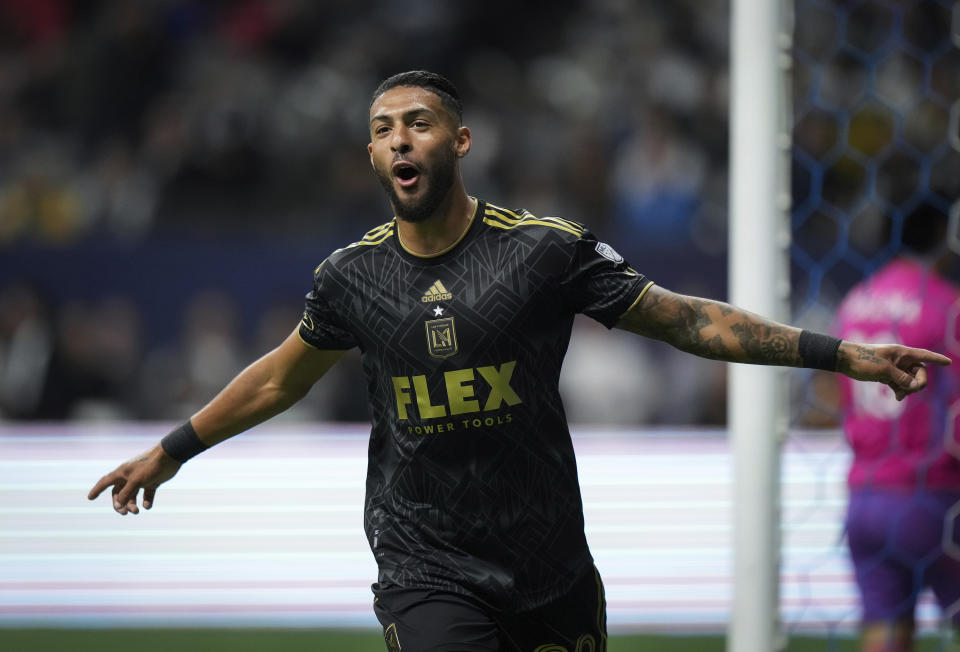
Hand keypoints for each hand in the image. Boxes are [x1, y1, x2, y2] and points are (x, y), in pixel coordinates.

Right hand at [87, 445, 180, 514]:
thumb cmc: (150, 466)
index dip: (97, 490)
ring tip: (137, 511)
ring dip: (132, 504)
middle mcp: (129, 476)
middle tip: (125, 513)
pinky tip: (148, 506)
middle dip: (120, 504)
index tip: (90, 498)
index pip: (105, 482)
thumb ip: (126, 493)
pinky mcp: (152, 482)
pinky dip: (146, 501)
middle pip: (119, 493)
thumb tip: (119, 504)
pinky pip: (146, 495)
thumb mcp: (136, 481)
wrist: (170, 457)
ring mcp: (141, 480)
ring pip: (132, 495)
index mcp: (122, 473)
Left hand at [836, 341, 951, 400]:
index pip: (924, 355)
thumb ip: (901, 378)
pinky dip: (901, 389)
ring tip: (899, 395)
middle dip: (918, 382)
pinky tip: (897, 397)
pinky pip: (900, 383)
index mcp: (902, 353)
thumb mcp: (883, 370)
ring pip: (909, 379)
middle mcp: (900, 359)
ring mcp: (894, 367)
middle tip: (910, 390)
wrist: (844, 360)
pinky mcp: (886, 374)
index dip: (936, 359)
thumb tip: (914, 386)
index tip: (948, 362)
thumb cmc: (863, 360)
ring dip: (908, 388)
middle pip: (919, 372)